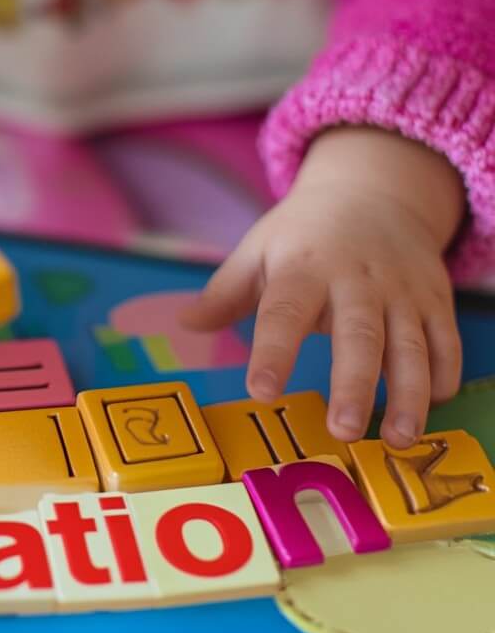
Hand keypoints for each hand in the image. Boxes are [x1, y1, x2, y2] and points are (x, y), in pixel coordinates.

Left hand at [181, 128, 464, 448]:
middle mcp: (356, 280)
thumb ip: (224, 292)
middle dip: (353, 384)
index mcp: (302, 269)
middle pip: (358, 335)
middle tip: (343, 431)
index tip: (261, 391)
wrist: (373, 193)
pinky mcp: (435, 300)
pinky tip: (433, 408)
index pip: (283, 312)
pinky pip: (446, 341)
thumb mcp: (258, 250)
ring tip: (397, 439)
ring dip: (408, 395)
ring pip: (411, 346)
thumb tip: (185, 325)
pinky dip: (444, 376)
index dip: (272, 352)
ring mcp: (401, 290)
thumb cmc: (303, 234)